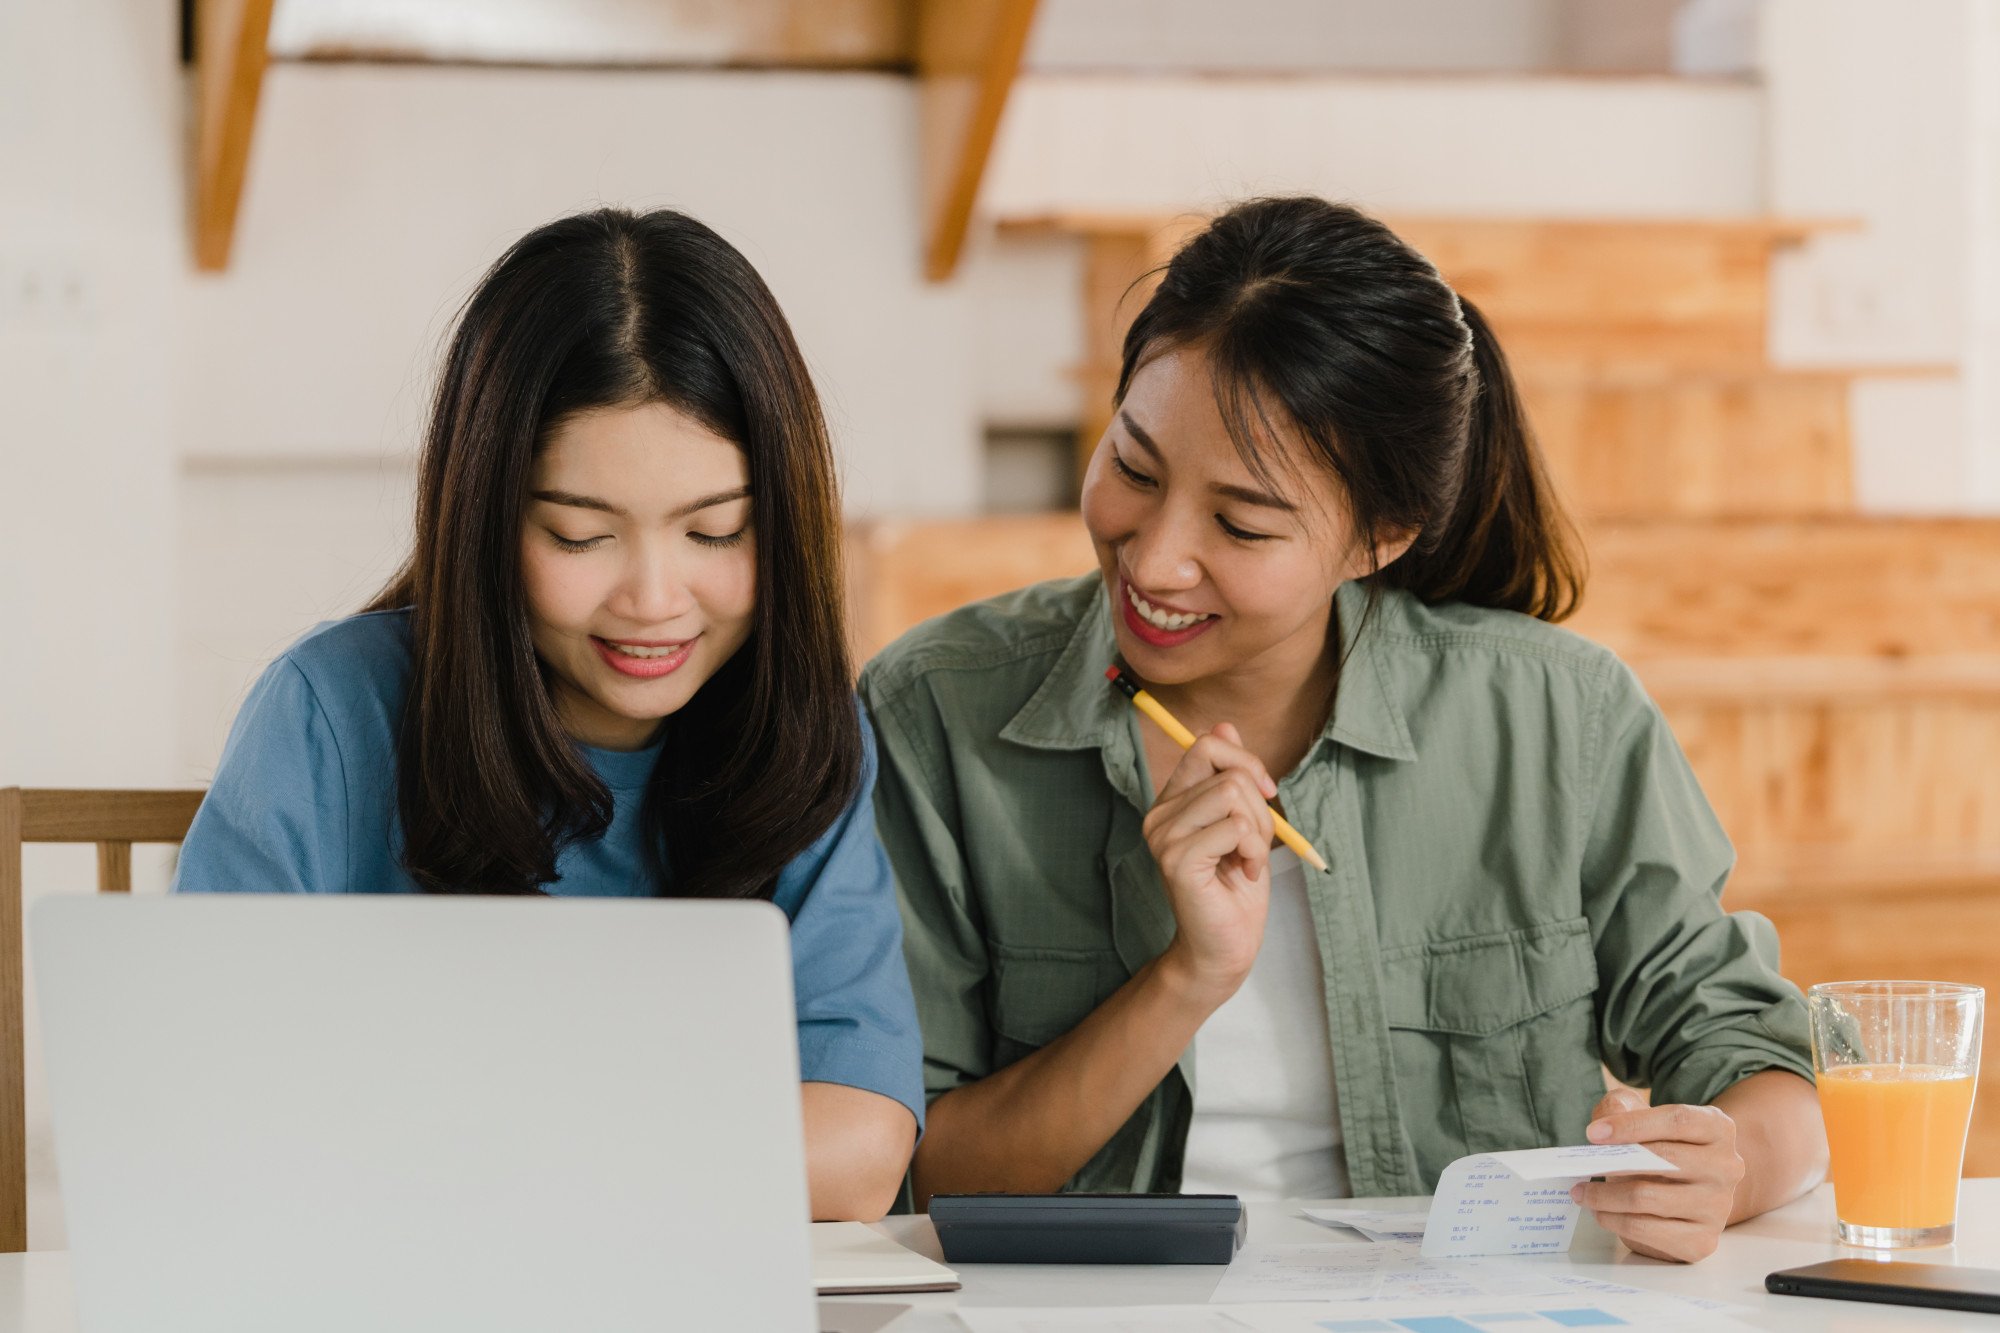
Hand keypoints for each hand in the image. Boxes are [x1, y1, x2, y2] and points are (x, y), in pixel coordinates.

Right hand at [1143, 722, 1275, 1006]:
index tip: (1265, 793)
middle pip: (1227, 769)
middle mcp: (1159, 814)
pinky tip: (1243, 874)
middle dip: (1260, 805)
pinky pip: (1235, 828)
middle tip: (1255, 844)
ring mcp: (1163, 836)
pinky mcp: (1176, 860)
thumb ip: (1230, 777)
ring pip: (1233, 795)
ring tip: (1248, 861)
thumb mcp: (1243, 823)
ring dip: (1259, 832)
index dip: (1247, 761)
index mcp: (1173, 800)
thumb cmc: (1235, 888)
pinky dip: (1254, 851)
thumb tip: (1225, 725)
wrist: (1224, 946)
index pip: (1207, 744)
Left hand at [1570, 1087, 1745, 1262]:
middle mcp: (1726, 1167)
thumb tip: (1603, 1127)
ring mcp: (1718, 1207)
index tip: (1593, 1134)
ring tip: (1582, 1192)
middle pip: (1664, 1160)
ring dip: (1605, 1196)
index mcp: (1718, 1128)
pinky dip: (1615, 1221)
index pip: (1677, 1121)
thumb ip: (1621, 1108)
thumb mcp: (1642, 1115)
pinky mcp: (1703, 1240)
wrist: (1691, 1190)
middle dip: (1612, 1162)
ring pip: (1649, 1197)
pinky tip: (1601, 1212)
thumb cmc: (1661, 1146)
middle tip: (1579, 1167)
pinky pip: (1648, 1231)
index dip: (1632, 1125)